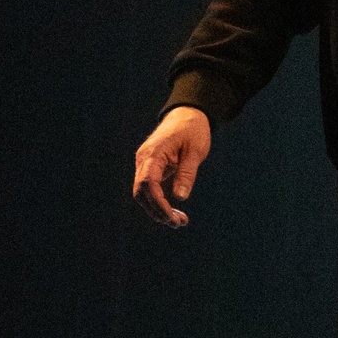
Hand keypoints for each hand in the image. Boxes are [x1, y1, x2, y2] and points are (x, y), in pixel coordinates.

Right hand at [132, 107, 211, 226]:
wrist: (187, 114)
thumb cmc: (193, 130)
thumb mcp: (195, 151)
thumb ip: (187, 173)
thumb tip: (180, 197)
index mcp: (153, 153)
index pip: (148, 183)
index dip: (158, 203)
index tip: (172, 217)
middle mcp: (143, 159)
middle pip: (141, 192)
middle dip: (157, 211)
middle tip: (178, 223)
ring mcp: (144, 163)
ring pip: (143, 193)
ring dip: (158, 209)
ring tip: (179, 221)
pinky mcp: (149, 167)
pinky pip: (149, 188)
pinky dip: (159, 201)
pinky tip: (173, 211)